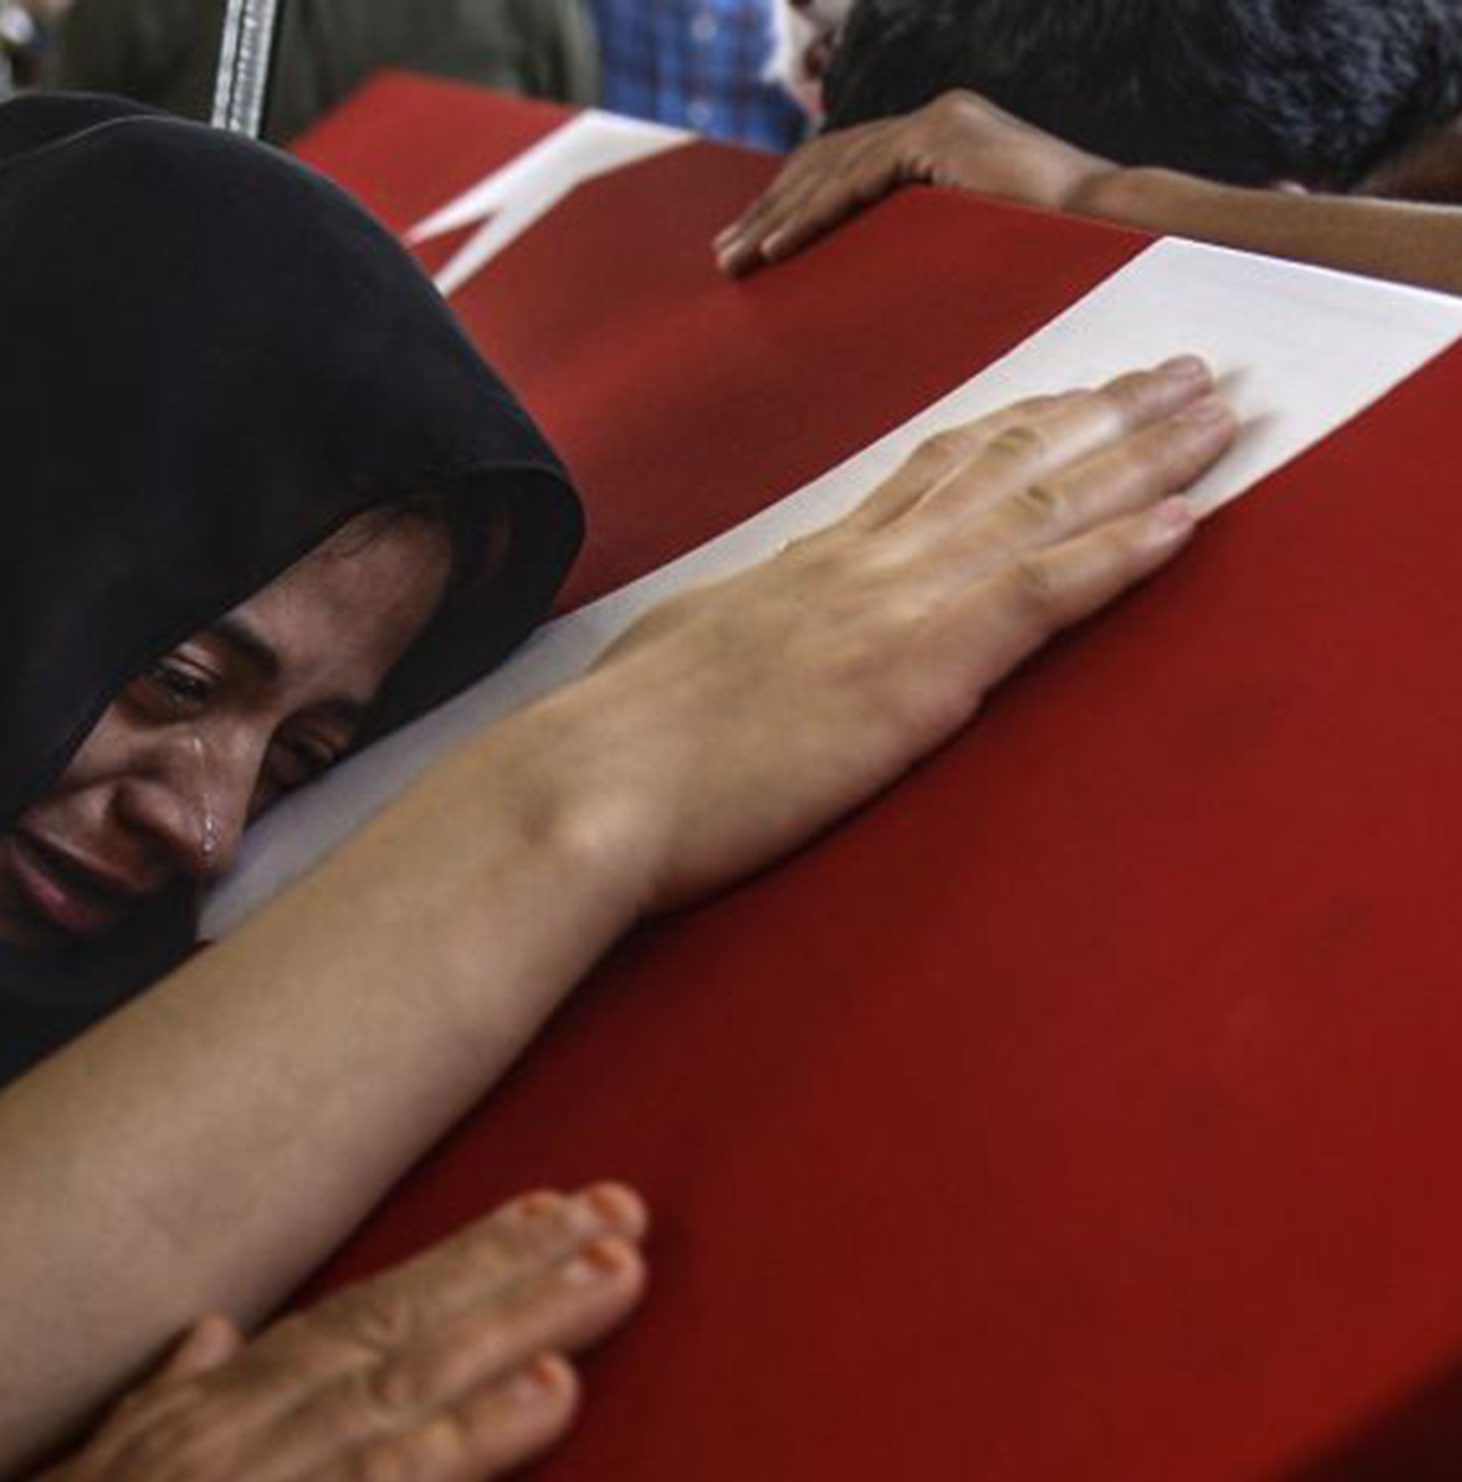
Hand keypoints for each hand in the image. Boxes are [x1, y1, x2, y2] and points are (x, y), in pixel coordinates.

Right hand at [0, 1184, 648, 1481]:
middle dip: (516, 1270)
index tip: (548, 1215)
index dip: (457, 1264)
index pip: (351, 1316)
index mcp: (202, 1414)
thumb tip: (211, 1335)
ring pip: (402, 1383)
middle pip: (396, 1328)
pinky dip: (464, 1438)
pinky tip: (550, 1397)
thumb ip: (151, 1410)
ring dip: (518, 1321)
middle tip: (624, 1213)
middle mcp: (225, 1431)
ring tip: (614, 1271)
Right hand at [563, 358, 1237, 914]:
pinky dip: (1122, 552)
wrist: (594, 783)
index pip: (930, 472)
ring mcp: (893, 605)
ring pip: (1041, 504)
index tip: (1070, 394)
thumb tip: (737, 631)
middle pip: (1003, 462)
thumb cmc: (616, 745)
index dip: (1013, 426)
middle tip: (1178, 370)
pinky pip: (1043, 592)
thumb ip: (735, 633)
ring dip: (1141, 455)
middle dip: (1102, 412)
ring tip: (1215, 412)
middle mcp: (864, 564)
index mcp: (809, 566)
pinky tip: (1188, 520)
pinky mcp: (917, 668)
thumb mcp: (679, 659)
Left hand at [715, 89, 1117, 276]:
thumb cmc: (1056, 261)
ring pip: (833, 171)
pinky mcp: (943, 135)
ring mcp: (940, 121)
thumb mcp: (969, 249)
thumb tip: (874, 288)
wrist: (1119, 234)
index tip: (751, 247)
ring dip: (777, 219)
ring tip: (735, 261)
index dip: (793, 206)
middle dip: (770, 211)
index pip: (847, 168)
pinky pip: (859, 181)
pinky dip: (812, 217)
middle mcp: (936, 120)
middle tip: (724, 256)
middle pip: (828, 164)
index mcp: (942, 140)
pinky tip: (774, 250)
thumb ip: (922, 245)